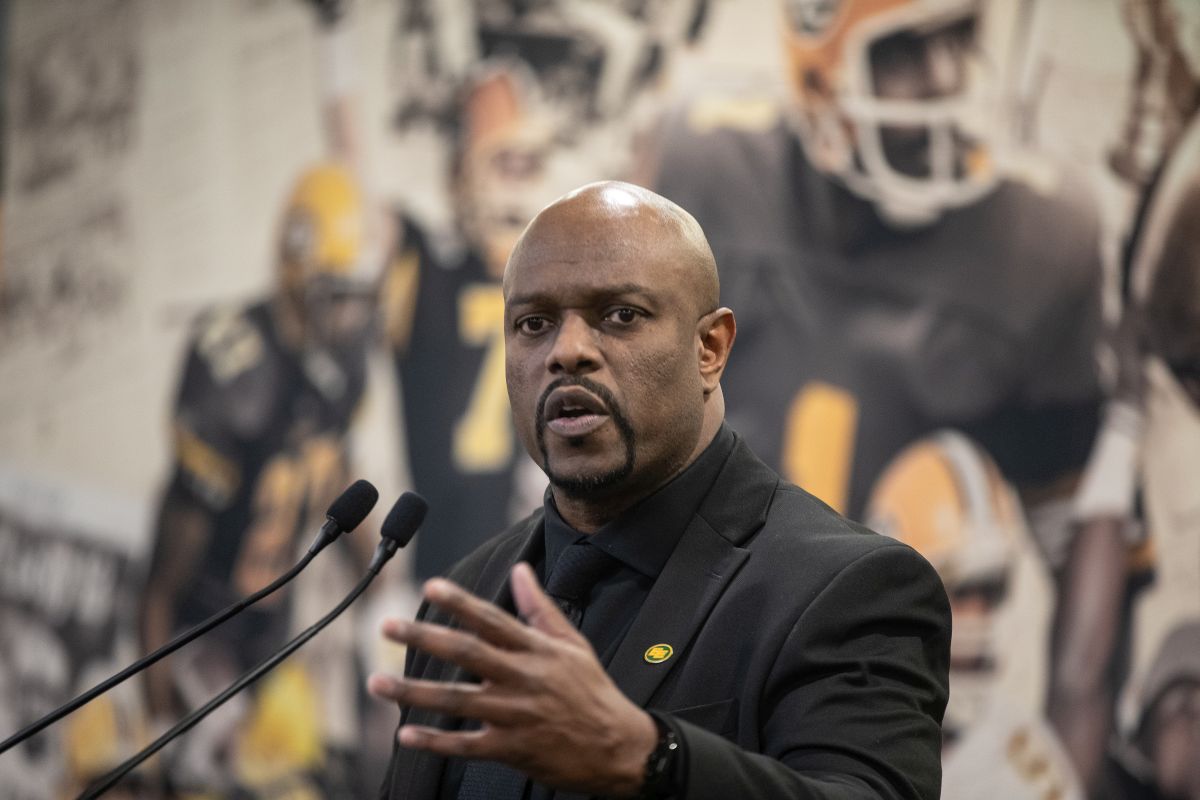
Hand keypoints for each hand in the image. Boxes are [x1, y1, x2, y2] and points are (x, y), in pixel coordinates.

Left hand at [368, 562, 657, 795]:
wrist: (619, 748)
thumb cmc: (593, 691)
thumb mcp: (573, 644)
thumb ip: (540, 608)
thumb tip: (521, 570)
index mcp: (536, 650)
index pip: (492, 619)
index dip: (460, 603)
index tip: (430, 587)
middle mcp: (522, 678)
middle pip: (466, 654)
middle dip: (424, 638)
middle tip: (387, 626)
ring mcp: (515, 716)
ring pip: (456, 701)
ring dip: (412, 693)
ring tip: (376, 683)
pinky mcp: (511, 749)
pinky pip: (465, 745)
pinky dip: (435, 741)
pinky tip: (406, 734)